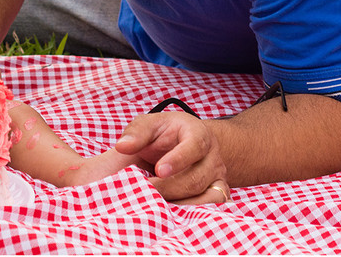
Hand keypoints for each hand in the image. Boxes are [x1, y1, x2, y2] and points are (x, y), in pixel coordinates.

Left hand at [115, 111, 230, 203]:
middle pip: (196, 178)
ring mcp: (218, 177)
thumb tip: (122, 146)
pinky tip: (171, 214)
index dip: (178, 159)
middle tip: (146, 193)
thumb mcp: (149, 126)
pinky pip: (211, 208)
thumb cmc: (164, 135)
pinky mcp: (218, 194)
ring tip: (156, 205)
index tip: (159, 170)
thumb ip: (136, 134)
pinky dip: (192, 214)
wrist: (185, 145)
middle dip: (169, 187)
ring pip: (205, 197)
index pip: (194, 146)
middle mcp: (213, 157)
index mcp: (198, 134)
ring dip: (179, 204)